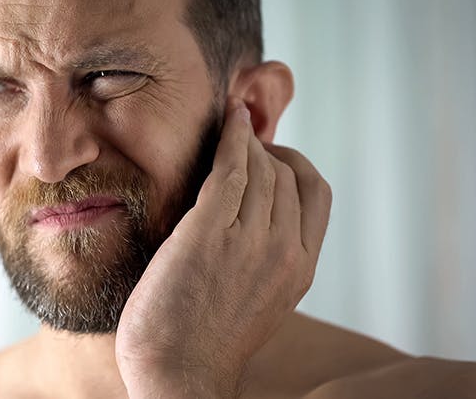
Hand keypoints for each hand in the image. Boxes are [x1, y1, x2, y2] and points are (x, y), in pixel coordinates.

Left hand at [115, 100, 331, 397]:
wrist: (177, 373)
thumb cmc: (205, 340)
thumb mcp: (258, 301)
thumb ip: (266, 260)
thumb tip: (257, 220)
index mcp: (301, 270)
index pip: (316, 195)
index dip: (295, 165)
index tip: (271, 155)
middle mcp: (284, 252)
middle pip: (286, 175)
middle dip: (266, 149)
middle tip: (240, 139)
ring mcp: (249, 241)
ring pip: (260, 168)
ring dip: (246, 141)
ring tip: (230, 127)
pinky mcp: (208, 233)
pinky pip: (230, 168)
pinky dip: (232, 138)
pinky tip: (227, 121)